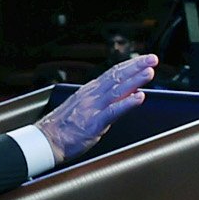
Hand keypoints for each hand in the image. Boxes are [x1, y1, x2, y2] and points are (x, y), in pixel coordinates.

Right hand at [40, 54, 157, 161]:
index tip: (145, 60)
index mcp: (90, 91)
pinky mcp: (94, 122)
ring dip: (135, 80)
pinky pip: (113, 111)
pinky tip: (139, 98)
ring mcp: (93, 107)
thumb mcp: (85, 107)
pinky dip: (127, 103)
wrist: (46, 140)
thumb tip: (128, 93)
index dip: (130, 65)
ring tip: (149, 73)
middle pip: (117, 76)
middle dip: (136, 66)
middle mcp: (92, 95)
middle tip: (152, 59)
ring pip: (117, 90)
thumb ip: (105, 100)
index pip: (113, 73)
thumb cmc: (64, 126)